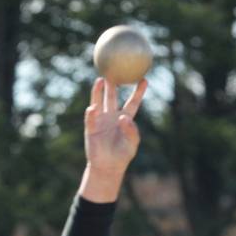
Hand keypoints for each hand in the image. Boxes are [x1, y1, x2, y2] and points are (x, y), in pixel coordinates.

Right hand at [80, 77, 146, 201]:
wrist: (108, 167)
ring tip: (101, 79)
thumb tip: (123, 118)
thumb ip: (131, 131)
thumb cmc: (122, 155)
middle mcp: (112, 116)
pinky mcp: (91, 128)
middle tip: (115, 68)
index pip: (132, 102)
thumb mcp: (132, 144)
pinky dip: (92, 113)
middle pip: (113, 95)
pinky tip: (93, 108)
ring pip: (99, 101)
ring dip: (99, 91)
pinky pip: (91, 118)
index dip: (138, 91)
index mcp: (125, 119)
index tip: (144, 79)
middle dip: (114, 82)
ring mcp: (101, 120)